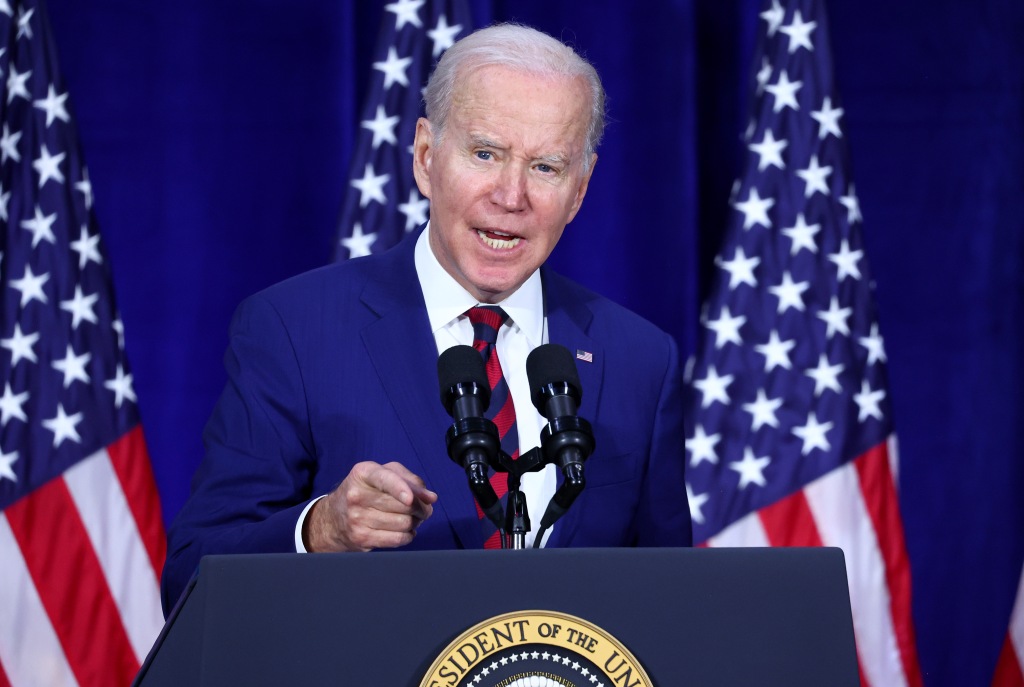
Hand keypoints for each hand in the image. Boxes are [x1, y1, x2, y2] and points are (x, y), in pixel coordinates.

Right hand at [304, 461, 436, 552]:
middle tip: (421, 508)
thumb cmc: (366, 491)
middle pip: (404, 505)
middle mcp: (357, 495)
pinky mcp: (362, 538)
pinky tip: (405, 531)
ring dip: (415, 522)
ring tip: (410, 518)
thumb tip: (431, 498)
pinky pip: (397, 539)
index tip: (410, 499)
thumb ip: (410, 480)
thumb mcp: (383, 475)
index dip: (400, 488)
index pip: (385, 479)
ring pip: (404, 523)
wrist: (333, 518)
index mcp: (363, 473)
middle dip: (420, 507)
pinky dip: (408, 535)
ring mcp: (357, 518)